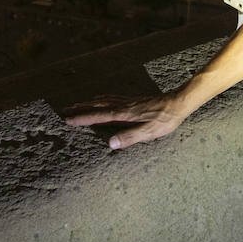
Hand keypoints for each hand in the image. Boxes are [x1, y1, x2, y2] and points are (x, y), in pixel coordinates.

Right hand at [62, 94, 187, 149]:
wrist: (178, 103)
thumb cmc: (165, 120)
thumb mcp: (149, 133)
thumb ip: (130, 137)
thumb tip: (110, 143)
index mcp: (124, 115)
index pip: (99, 116)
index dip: (82, 118)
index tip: (67, 119)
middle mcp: (123, 105)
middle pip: (97, 106)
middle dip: (80, 108)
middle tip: (64, 109)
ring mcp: (127, 101)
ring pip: (103, 101)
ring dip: (88, 103)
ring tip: (76, 104)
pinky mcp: (133, 100)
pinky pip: (112, 97)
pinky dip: (101, 98)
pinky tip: (100, 98)